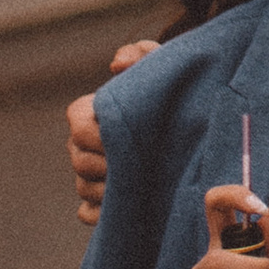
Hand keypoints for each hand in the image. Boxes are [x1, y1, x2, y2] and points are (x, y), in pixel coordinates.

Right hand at [67, 37, 157, 224]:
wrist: (189, 130)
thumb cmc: (171, 94)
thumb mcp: (162, 68)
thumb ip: (142, 55)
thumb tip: (116, 64)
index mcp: (87, 113)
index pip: (78, 125)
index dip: (101, 132)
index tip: (133, 136)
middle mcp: (81, 146)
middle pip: (79, 161)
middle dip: (111, 164)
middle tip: (146, 165)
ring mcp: (86, 177)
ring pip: (83, 188)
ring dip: (113, 189)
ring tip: (147, 185)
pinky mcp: (98, 205)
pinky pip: (88, 214)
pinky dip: (106, 213)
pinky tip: (134, 206)